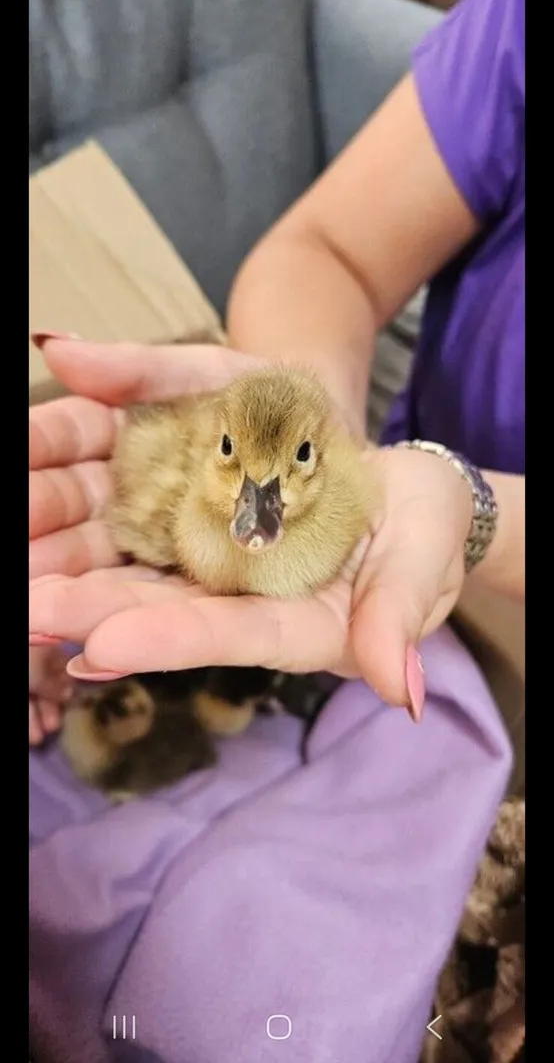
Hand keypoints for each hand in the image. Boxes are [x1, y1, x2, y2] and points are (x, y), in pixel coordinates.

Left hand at [29, 338, 472, 719]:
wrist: (404, 493)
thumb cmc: (424, 534)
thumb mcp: (420, 566)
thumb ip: (399, 619)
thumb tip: (404, 693)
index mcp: (300, 625)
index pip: (230, 635)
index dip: (169, 639)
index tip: (102, 646)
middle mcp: (245, 600)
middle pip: (162, 606)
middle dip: (90, 610)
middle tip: (26, 610)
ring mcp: (220, 563)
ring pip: (139, 569)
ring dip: (76, 573)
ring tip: (21, 578)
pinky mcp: (206, 522)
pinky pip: (147, 523)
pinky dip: (100, 523)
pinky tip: (50, 529)